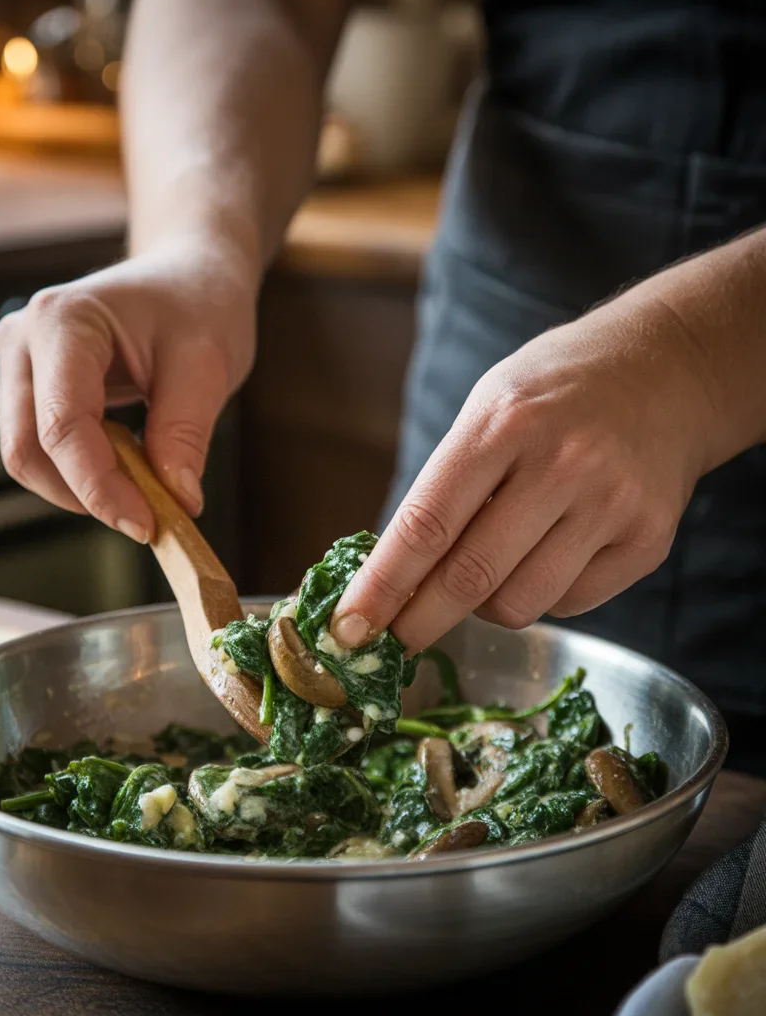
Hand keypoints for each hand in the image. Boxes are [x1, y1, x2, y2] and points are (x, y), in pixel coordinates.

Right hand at [0, 237, 257, 541]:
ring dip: (84, 487)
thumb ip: (186, 433)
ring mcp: (21, 362)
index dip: (99, 487)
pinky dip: (84, 472)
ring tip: (147, 486)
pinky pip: (44, 447)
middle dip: (87, 493)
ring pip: (29, 455)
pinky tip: (130, 465)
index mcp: (63, 321)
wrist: (190, 273)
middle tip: (150, 516)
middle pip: (28, 448)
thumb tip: (178, 501)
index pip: (62, 426)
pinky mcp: (33, 385)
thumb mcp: (208, 364)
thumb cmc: (200, 303)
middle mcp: (25, 339)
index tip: (147, 525)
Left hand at [331, 295, 717, 652]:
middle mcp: (562, 465)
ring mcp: (611, 505)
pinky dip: (541, 595)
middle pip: (470, 578)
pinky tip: (548, 552)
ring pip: (520, 605)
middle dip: (417, 623)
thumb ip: (444, 488)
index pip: (426, 525)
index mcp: (503, 424)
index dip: (381, 587)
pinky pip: (570, 603)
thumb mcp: (487, 408)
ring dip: (485, 607)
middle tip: (390, 645)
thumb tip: (391, 580)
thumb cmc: (556, 391)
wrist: (669, 370)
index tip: (347, 630)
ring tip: (490, 566)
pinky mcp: (648, 540)